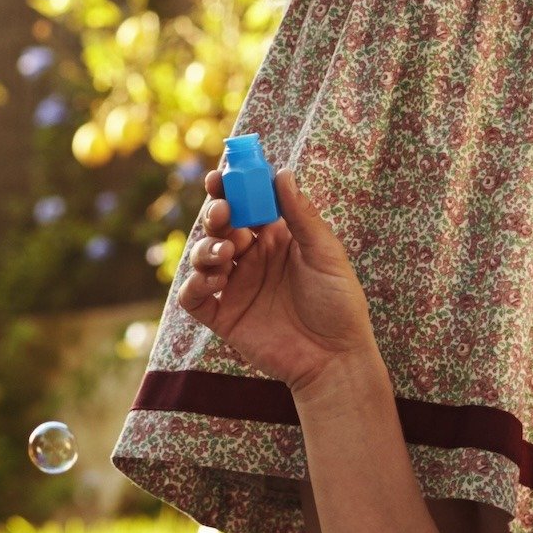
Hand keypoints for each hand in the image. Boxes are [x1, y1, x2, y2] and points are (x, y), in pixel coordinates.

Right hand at [175, 169, 377, 391]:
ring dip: (206, 247)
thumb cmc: (339, 304)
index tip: (221, 175)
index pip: (246, 204)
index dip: (230, 188)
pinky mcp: (224, 317)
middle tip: (223, 212)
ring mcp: (235, 287)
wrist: (335, 359)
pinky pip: (193, 298)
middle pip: (219, 226)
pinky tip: (214, 280)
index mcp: (275, 238)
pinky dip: (194, 284)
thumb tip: (282, 173)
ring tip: (226, 252)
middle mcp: (251, 258)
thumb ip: (301, 216)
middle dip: (215, 214)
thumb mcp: (326, 254)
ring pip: (202, 256)